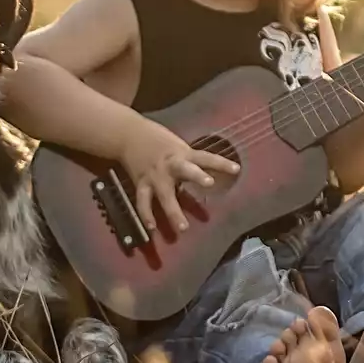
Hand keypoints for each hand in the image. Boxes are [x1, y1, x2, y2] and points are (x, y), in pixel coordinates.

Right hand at [116, 117, 238, 234]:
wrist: (127, 134)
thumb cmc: (157, 139)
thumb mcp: (178, 146)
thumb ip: (191, 161)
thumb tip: (211, 173)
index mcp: (182, 153)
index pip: (206, 157)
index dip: (221, 163)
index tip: (236, 169)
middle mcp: (170, 164)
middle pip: (185, 169)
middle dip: (197, 175)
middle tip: (209, 183)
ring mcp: (155, 175)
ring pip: (164, 193)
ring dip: (173, 211)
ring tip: (183, 228)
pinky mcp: (141, 183)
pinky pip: (143, 201)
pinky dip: (146, 215)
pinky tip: (152, 228)